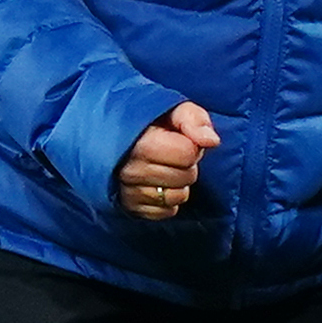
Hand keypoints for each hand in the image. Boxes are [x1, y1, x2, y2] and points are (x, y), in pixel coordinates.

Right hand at [113, 101, 219, 222]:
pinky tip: (158, 184)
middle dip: (187, 165)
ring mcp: (127, 191)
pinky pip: (166, 212)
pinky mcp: (129, 208)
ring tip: (165, 169)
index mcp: (141, 143)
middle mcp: (131, 170)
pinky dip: (168, 201)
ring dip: (178, 184)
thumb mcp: (172, 110)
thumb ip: (195, 120)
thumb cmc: (149, 122)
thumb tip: (211, 141)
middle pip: (186, 177)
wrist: (109, 136)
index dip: (191, 146)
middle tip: (171, 154)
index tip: (179, 140)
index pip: (188, 153)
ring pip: (176, 197)